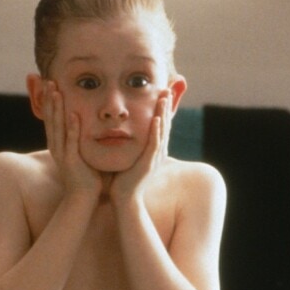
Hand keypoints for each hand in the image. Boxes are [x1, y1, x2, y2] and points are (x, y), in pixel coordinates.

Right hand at [43, 81, 101, 197]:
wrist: (84, 198)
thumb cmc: (86, 176)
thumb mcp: (80, 153)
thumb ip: (79, 139)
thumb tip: (85, 126)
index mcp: (58, 144)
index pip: (52, 118)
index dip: (49, 101)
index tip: (49, 83)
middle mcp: (57, 146)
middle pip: (50, 118)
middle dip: (49, 99)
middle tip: (47, 80)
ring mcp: (63, 153)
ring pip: (58, 126)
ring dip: (57, 108)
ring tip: (56, 91)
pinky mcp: (72, 161)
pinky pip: (72, 141)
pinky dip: (72, 128)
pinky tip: (73, 114)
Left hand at [109, 90, 171, 207]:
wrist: (124, 199)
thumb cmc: (123, 180)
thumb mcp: (129, 158)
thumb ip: (129, 146)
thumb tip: (122, 133)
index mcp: (153, 149)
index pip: (159, 125)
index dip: (162, 109)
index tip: (162, 94)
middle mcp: (157, 151)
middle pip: (164, 124)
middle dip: (166, 107)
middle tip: (167, 89)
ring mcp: (155, 157)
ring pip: (162, 131)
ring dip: (164, 114)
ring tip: (164, 98)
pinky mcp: (149, 163)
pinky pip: (154, 144)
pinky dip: (157, 131)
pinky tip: (157, 119)